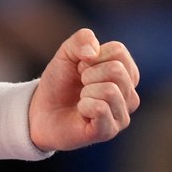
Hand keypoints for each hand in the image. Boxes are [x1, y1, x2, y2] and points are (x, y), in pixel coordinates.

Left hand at [28, 28, 139, 151]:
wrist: (41, 110)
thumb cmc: (60, 81)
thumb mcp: (67, 52)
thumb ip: (82, 39)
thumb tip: (93, 53)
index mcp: (126, 72)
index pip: (119, 52)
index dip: (93, 55)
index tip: (82, 66)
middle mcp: (130, 94)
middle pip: (117, 70)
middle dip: (89, 73)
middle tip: (80, 84)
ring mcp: (122, 115)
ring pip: (110, 90)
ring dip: (86, 91)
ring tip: (81, 98)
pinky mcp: (109, 131)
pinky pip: (101, 109)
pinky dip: (84, 105)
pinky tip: (81, 111)